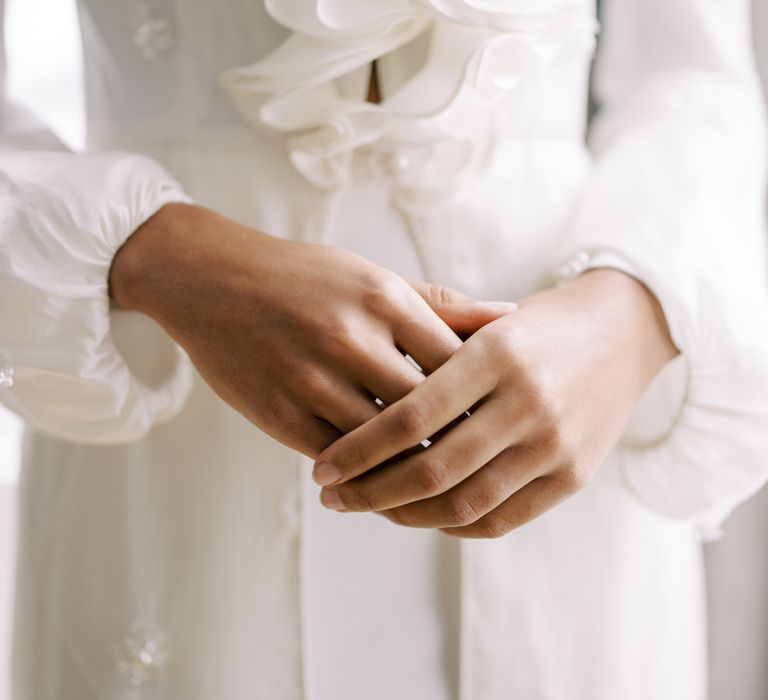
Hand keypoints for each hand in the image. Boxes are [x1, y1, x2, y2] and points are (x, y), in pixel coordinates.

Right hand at [109, 203, 512, 456]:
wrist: (211, 279)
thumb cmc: (305, 278)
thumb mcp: (374, 278)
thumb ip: (442, 304)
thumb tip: (511, 316)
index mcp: (385, 299)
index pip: (457, 364)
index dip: (482, 398)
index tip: (495, 419)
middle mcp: (351, 338)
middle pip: (426, 410)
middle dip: (456, 440)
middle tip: (479, 462)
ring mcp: (311, 378)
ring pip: (383, 443)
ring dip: (412, 465)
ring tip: (437, 479)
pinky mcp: (278, 412)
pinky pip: (339, 458)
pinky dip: (366, 472)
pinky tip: (383, 477)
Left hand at [313, 270, 677, 536]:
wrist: (625, 331)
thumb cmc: (538, 324)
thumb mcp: (485, 320)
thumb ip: (430, 349)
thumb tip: (358, 389)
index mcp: (497, 353)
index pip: (412, 415)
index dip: (360, 448)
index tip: (323, 467)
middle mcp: (528, 401)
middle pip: (433, 468)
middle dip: (371, 491)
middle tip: (331, 496)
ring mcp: (556, 443)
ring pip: (464, 502)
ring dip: (405, 514)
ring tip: (369, 508)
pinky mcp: (573, 476)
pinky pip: (500, 519)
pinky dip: (453, 524)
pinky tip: (421, 514)